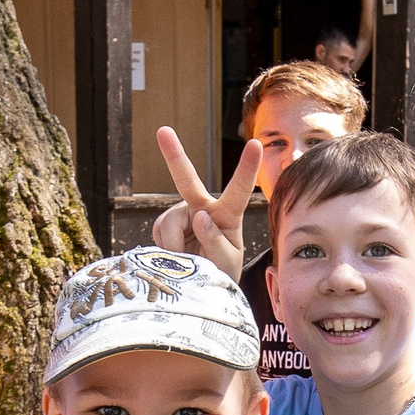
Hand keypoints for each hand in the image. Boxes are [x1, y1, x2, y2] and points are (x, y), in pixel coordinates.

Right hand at [155, 127, 258, 281]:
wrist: (202, 283)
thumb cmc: (221, 270)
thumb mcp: (226, 262)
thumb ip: (216, 242)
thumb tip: (200, 216)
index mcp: (227, 215)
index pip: (238, 190)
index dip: (247, 167)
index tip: (255, 143)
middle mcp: (203, 207)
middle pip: (187, 181)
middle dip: (174, 156)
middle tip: (163, 131)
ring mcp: (182, 213)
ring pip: (169, 224)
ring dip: (176, 247)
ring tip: (189, 259)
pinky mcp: (166, 223)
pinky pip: (159, 233)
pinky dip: (166, 249)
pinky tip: (177, 254)